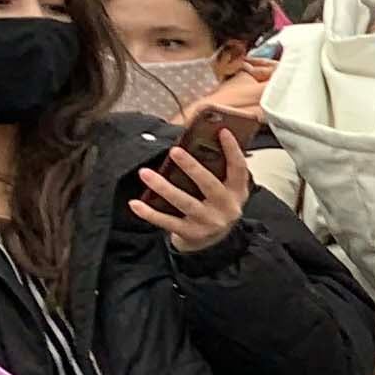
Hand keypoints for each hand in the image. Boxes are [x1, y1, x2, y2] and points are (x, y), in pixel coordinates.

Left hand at [129, 129, 250, 253]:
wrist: (213, 243)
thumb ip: (216, 171)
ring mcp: (209, 222)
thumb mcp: (224, 190)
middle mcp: (227, 207)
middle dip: (192, 167)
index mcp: (237, 192)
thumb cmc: (214, 208)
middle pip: (210, 186)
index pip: (239, 169)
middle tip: (175, 151)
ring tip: (146, 173)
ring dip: (164, 187)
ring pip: (185, 203)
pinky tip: (136, 204)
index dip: (233, 150)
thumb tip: (196, 144)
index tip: (222, 131)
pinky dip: (150, 213)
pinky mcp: (191, 233)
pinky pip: (168, 222)